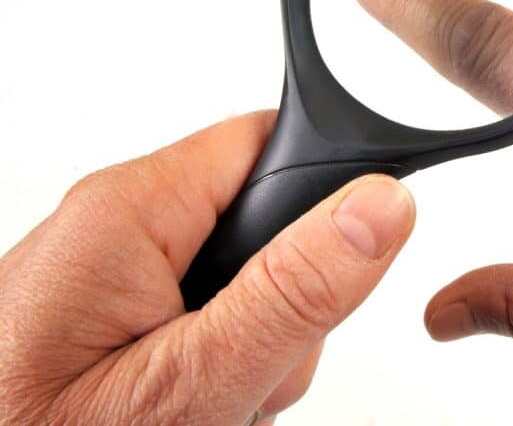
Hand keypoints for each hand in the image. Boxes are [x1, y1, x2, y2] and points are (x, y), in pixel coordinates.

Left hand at [0, 112, 415, 425]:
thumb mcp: (194, 385)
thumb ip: (293, 292)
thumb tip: (381, 206)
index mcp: (126, 213)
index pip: (268, 140)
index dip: (323, 197)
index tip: (341, 262)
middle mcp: (109, 228)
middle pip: (263, 217)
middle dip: (287, 300)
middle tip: (255, 369)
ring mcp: (105, 277)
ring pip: (241, 277)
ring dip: (254, 344)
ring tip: (213, 403)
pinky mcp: (106, 316)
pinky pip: (200, 313)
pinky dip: (216, 362)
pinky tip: (193, 406)